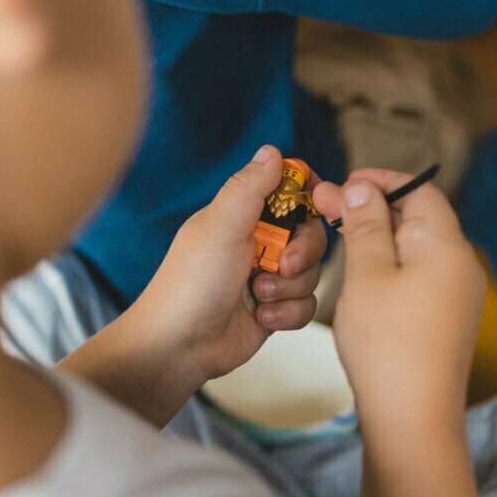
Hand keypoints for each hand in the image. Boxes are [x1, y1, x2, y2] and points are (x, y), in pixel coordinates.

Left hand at [129, 145, 326, 385]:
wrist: (179, 346)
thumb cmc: (190, 283)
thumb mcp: (220, 227)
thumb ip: (249, 187)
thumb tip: (272, 150)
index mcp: (241, 215)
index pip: (289, 191)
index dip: (309, 196)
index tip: (318, 205)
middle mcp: (256, 243)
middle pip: (311, 234)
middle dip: (302, 252)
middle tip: (281, 265)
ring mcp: (266, 277)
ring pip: (312, 272)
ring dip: (289, 288)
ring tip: (257, 296)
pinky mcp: (274, 309)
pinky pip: (306, 305)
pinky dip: (286, 313)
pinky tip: (260, 317)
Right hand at [312, 169, 483, 425]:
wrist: (413, 418)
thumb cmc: (387, 344)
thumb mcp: (367, 274)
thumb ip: (364, 224)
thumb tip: (362, 188)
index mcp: (447, 246)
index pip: (421, 190)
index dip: (381, 180)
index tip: (342, 184)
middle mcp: (462, 266)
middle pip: (420, 217)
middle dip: (374, 208)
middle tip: (329, 210)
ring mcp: (458, 295)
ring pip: (417, 247)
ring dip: (379, 237)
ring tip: (339, 243)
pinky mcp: (448, 319)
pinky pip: (420, 275)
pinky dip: (390, 265)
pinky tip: (361, 279)